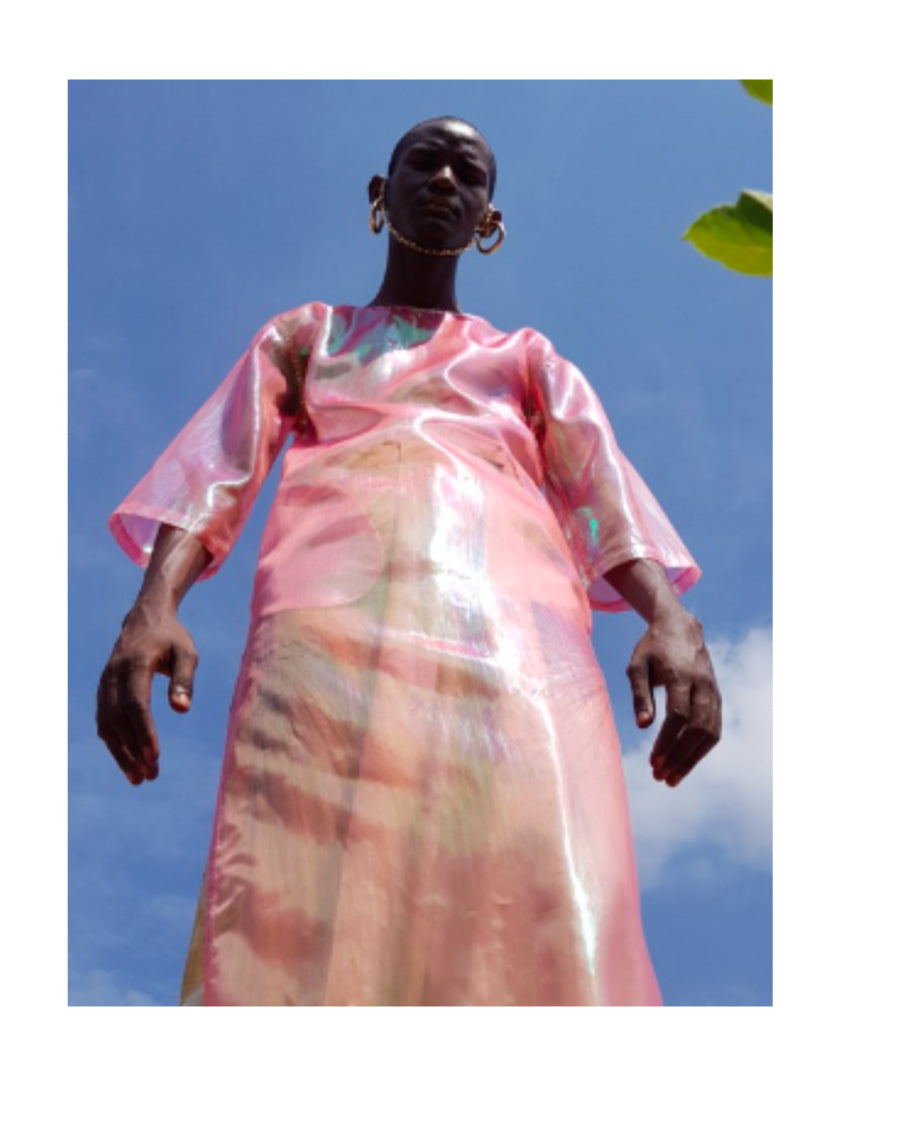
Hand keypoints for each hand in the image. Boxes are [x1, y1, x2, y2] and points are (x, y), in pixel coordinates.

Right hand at [96, 599, 198, 784]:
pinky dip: (114, 743)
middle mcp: (113, 676)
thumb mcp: (186, 653)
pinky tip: (128, 762)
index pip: (136, 704)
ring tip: (139, 778)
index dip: (144, 732)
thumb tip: (182, 710)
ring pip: (107, 724)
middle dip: (132, 751)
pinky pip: (104, 721)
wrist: (145, 619)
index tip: (155, 756)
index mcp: (134, 665)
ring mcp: (104, 684)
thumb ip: (184, 680)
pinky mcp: (103, 691)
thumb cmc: (171, 637)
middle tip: (150, 776)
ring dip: (121, 753)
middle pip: (119, 720)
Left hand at [625, 609, 721, 785]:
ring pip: (710, 732)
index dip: (667, 741)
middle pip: (697, 728)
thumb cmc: (653, 647)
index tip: (654, 762)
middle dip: (680, 757)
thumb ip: (640, 694)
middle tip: (660, 777)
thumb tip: (643, 726)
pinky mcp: (716, 697)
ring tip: (672, 778)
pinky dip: (701, 749)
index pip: (678, 715)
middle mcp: (703, 684)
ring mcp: (713, 691)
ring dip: (692, 759)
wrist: (681, 627)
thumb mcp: (638, 665)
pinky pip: (714, 728)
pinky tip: (685, 762)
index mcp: (681, 675)